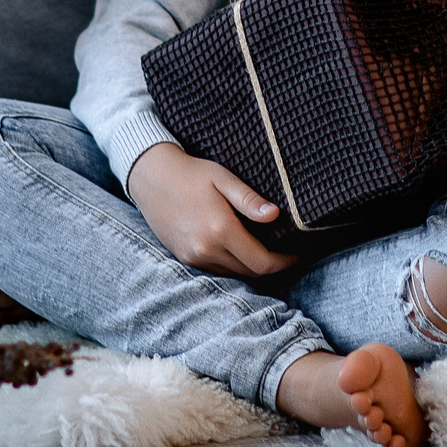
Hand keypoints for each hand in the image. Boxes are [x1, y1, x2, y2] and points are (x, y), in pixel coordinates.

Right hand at [125, 144, 297, 276]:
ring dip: (250, 267)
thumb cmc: (191, 173)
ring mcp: (192, 257)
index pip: (261, 262)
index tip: (296, 253)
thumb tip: (275, 215)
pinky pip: (215, 270)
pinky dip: (231, 265)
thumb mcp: (223, 178)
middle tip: (285, 252)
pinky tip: (239, 251)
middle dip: (270, 266)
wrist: (151, 177)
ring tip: (265, 251)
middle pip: (249, 272)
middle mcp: (206, 249)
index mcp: (220, 230)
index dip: (283, 262)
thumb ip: (249, 200)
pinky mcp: (183, 258)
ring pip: (232, 274)